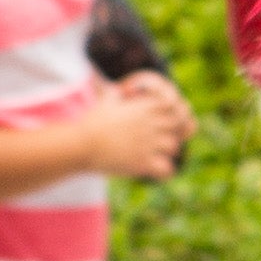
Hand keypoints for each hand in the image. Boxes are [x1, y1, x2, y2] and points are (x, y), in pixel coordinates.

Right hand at [80, 72, 195, 183]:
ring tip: (155, 155)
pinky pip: (168, 170)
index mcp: (144, 108)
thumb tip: (117, 88)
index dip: (175, 114)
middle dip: (174, 132)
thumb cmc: (91, 122)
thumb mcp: (106, 101)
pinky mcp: (144, 163)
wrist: (81, 144)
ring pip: (175, 147)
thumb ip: (117, 93)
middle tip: (161, 140)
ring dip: (167, 152)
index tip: (166, 122)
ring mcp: (149, 143)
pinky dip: (165, 172)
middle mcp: (150, 124)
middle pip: (180, 126)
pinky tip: (154, 170)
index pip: (175, 106)